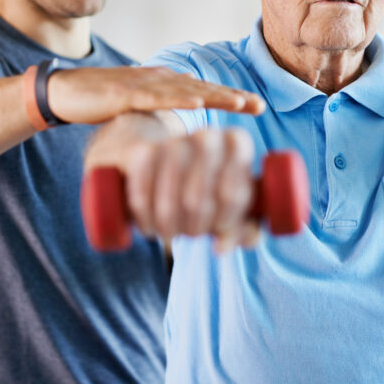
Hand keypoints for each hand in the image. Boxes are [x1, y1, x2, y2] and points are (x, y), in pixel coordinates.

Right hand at [48, 66, 264, 124]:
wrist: (60, 92)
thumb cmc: (97, 103)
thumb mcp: (134, 108)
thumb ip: (157, 111)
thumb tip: (180, 123)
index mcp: (161, 84)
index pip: (201, 90)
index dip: (228, 97)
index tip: (255, 106)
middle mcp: (156, 79)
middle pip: (201, 87)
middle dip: (230, 96)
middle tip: (258, 105)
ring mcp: (141, 84)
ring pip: (185, 90)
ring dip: (213, 95)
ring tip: (238, 103)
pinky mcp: (123, 93)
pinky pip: (155, 97)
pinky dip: (177, 98)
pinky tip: (196, 102)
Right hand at [122, 127, 259, 252]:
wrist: (165, 160)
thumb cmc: (209, 188)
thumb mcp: (233, 207)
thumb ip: (243, 229)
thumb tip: (222, 246)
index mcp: (237, 144)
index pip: (235, 194)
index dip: (226, 222)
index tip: (218, 229)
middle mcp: (207, 136)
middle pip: (199, 200)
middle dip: (195, 228)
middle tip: (192, 234)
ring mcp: (172, 141)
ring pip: (169, 200)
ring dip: (168, 228)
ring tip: (170, 234)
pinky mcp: (141, 151)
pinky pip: (140, 196)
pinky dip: (145, 219)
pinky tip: (149, 227)